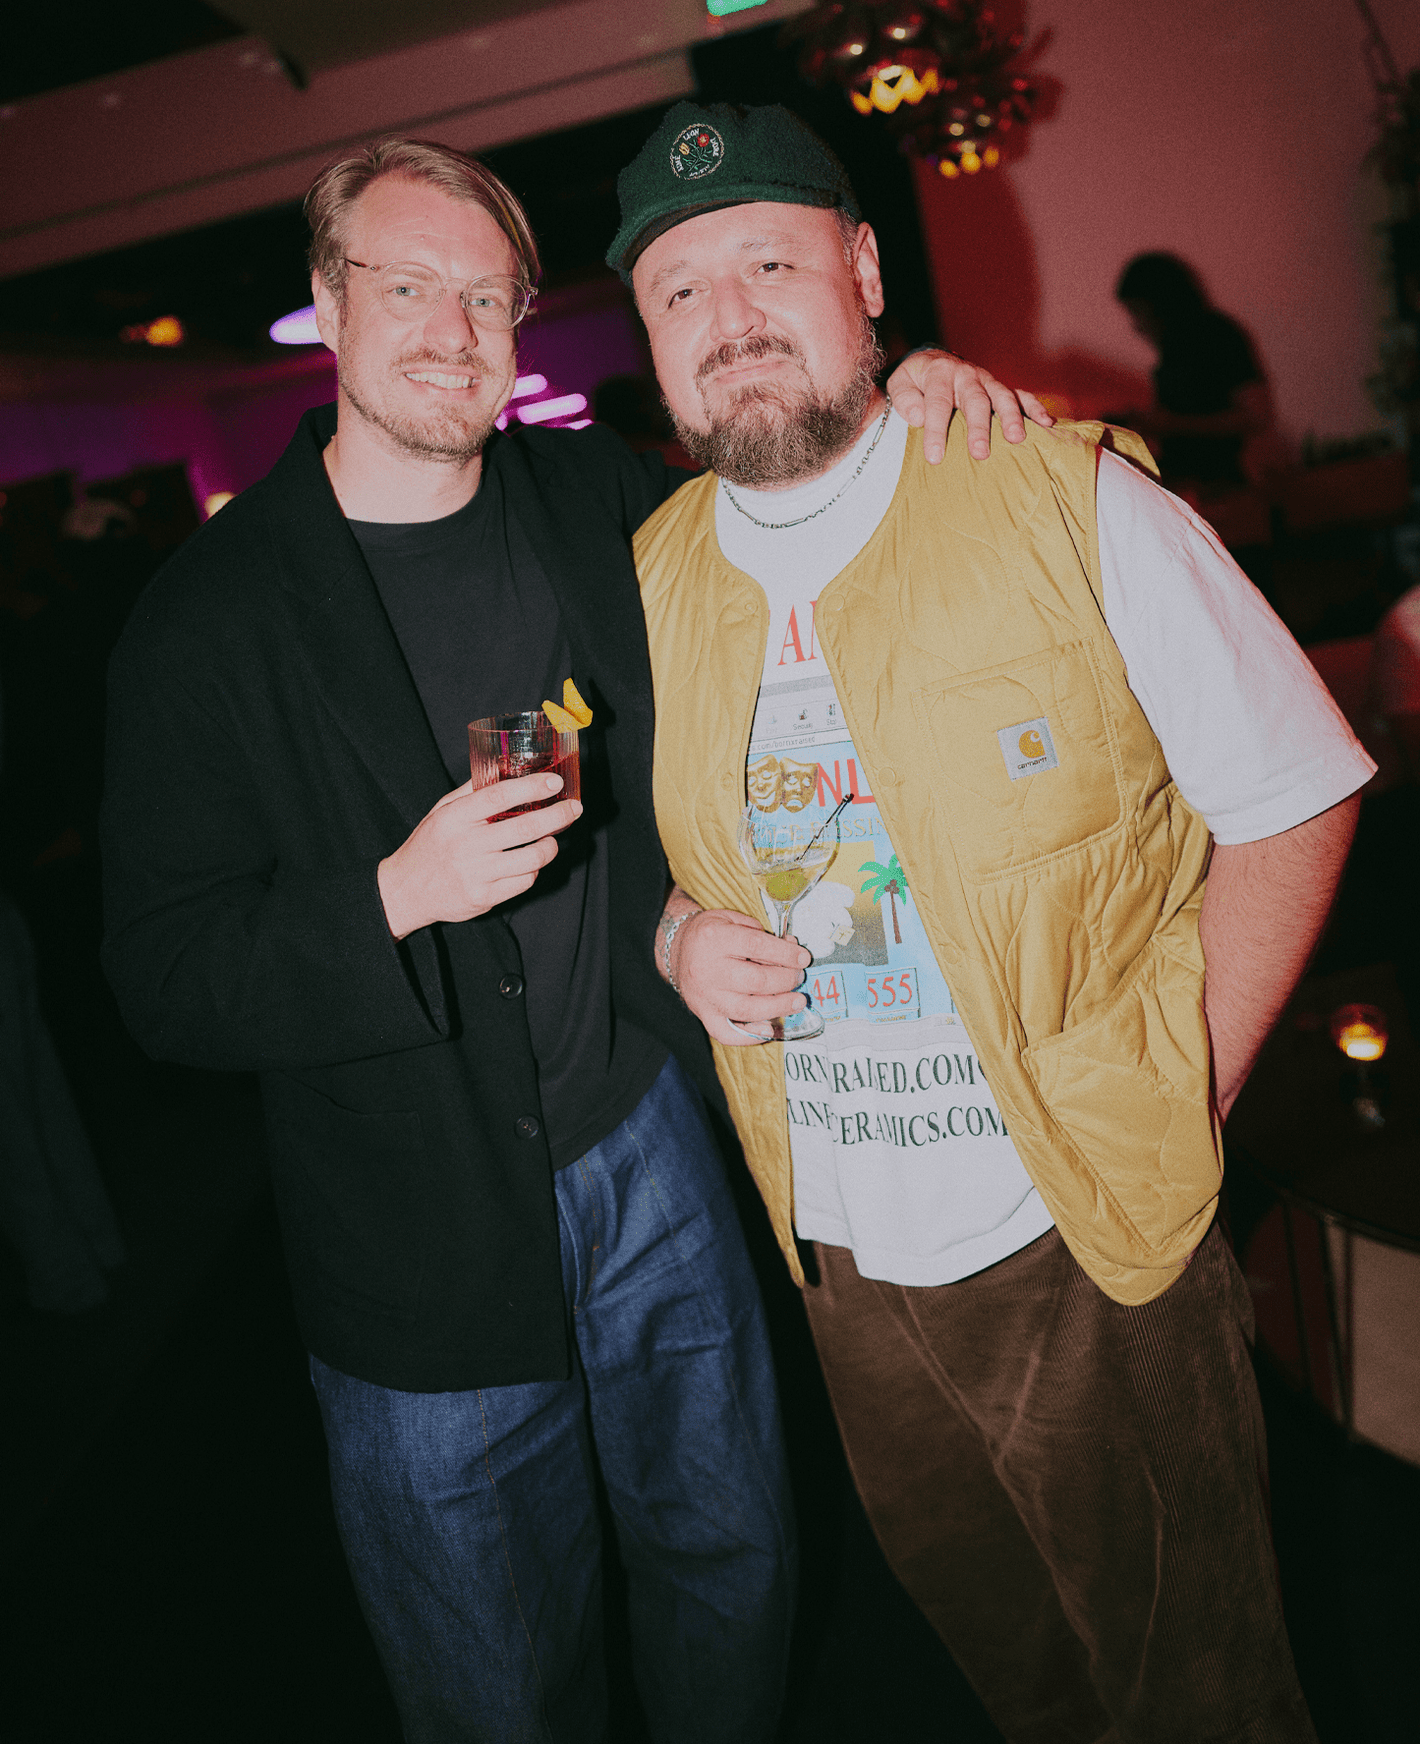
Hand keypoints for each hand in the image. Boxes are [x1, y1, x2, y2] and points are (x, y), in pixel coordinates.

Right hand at [377, 773, 581, 939]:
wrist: (405, 891)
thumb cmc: (428, 845)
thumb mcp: (441, 812)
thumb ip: (471, 791)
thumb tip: (505, 769)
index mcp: (454, 818)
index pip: (499, 796)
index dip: (532, 787)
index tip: (555, 781)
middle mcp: (465, 845)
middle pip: (524, 827)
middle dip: (557, 816)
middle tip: (574, 809)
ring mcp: (475, 874)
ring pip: (531, 858)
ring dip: (551, 846)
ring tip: (553, 838)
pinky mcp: (484, 897)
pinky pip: (524, 882)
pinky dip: (533, 869)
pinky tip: (530, 861)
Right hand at [670, 908, 811, 1046]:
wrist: (676, 950)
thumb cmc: (711, 933)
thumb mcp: (731, 918)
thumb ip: (761, 932)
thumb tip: (792, 949)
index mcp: (714, 938)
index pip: (756, 946)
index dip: (785, 954)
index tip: (804, 958)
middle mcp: (707, 969)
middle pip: (755, 981)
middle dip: (786, 980)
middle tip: (799, 977)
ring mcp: (704, 995)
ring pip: (745, 1009)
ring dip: (778, 1007)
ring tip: (797, 1001)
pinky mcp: (703, 1014)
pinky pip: (726, 1033)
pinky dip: (750, 1036)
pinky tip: (769, 1028)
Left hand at [884, 349, 1052, 463]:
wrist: (933, 362)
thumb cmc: (914, 381)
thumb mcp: (899, 383)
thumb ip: (903, 398)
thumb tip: (917, 417)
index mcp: (939, 373)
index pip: (937, 403)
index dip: (936, 430)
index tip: (934, 457)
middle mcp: (967, 374)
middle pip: (976, 400)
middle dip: (979, 427)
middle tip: (980, 453)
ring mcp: (987, 380)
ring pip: (1002, 396)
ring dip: (1011, 417)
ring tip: (1016, 439)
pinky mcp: (1000, 388)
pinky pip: (1021, 396)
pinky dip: (1035, 408)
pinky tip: (1046, 424)